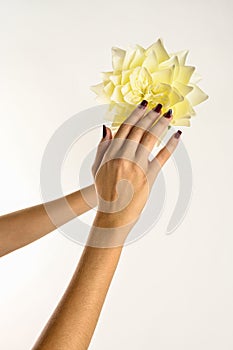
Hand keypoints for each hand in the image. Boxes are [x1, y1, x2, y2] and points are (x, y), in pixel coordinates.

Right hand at [92, 100, 181, 229]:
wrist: (114, 212)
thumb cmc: (104, 190)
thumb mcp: (97, 167)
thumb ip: (102, 146)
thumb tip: (107, 126)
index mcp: (111, 152)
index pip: (125, 127)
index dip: (136, 113)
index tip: (144, 104)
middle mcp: (124, 156)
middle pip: (140, 130)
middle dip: (150, 115)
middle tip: (159, 105)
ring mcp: (138, 165)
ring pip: (151, 138)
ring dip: (161, 124)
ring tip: (168, 114)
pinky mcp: (150, 175)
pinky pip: (162, 156)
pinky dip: (171, 145)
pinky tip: (177, 135)